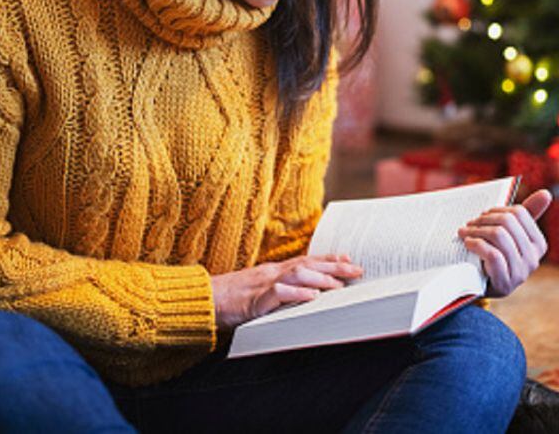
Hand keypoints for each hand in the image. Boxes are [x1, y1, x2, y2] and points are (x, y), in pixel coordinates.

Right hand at [210, 253, 363, 330]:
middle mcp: (270, 272)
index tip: (348, 259)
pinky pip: (278, 293)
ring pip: (297, 274)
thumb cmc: (228, 300)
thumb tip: (302, 294)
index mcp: (272, 271)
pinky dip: (297, 294)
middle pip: (307, 264)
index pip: (305, 261)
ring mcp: (262, 284)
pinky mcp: (254, 299)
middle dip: (334, 267)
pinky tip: (312, 296)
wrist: (201, 300)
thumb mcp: (256, 292)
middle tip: (357, 269)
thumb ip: (277, 290)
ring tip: (340, 285)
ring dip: (321, 278)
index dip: (328, 260)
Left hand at [457, 189, 552, 298]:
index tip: (483, 214)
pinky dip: (477, 245)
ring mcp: (521, 272)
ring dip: (476, 231)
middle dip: (484, 219)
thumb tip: (547, 193)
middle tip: (470, 223)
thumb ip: (526, 215)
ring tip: (464, 232)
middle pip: (508, 222)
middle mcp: (533, 258)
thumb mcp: (511, 236)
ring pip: (499, 236)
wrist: (480, 287)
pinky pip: (492, 254)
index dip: (497, 210)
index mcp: (538, 244)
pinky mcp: (505, 282)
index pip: (520, 213)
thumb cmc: (496, 256)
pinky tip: (468, 243)